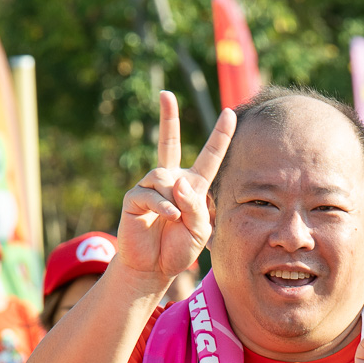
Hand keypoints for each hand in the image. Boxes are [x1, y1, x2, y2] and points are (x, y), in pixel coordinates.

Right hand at [114, 92, 235, 286]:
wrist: (153, 268)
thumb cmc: (178, 249)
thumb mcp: (200, 229)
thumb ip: (196, 206)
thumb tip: (178, 181)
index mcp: (193, 186)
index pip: (209, 158)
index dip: (220, 136)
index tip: (228, 113)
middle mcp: (171, 181)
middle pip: (168, 142)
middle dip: (167, 118)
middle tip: (166, 94)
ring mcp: (151, 187)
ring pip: (165, 175)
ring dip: (175, 198)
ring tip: (176, 219)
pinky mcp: (135, 198)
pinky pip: (152, 193)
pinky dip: (164, 206)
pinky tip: (169, 218)